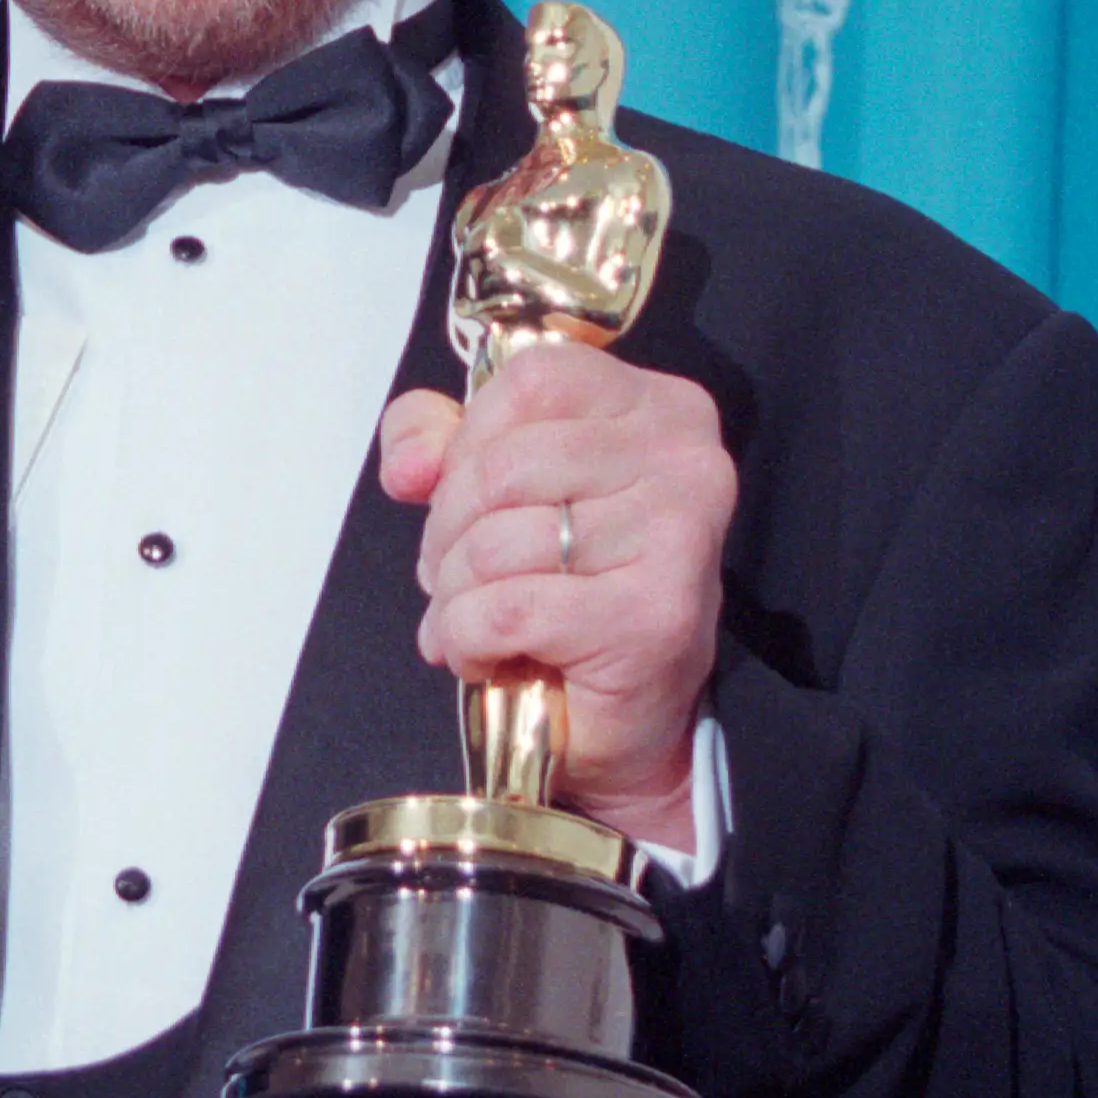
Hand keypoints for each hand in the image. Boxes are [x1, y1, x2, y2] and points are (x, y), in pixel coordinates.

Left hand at [378, 341, 735, 851]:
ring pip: (495, 543)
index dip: (468, 442)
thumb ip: (438, 441)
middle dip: (446, 532)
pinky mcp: (652, 616)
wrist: (630, 717)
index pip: (531, 381)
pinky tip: (484, 655)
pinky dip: (466, 639)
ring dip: (453, 594)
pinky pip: (505, 610)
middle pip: (502, 467)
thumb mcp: (500, 488)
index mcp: (661, 406)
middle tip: (452, 576)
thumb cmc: (573, 588)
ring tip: (469, 619)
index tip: (462, 499)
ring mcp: (677, 537)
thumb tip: (410, 465)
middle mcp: (687, 461)